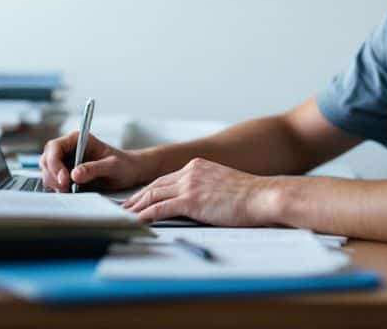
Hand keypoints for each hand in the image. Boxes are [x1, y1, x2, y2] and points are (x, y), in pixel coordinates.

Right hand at [39, 130, 152, 192]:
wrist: (130, 173)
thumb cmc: (124, 165)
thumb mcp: (112, 166)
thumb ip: (94, 169)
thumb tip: (75, 174)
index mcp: (77, 139)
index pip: (54, 148)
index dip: (55, 163)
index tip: (64, 179)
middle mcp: (68, 149)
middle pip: (47, 160)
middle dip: (53, 176)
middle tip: (66, 189)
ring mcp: (66, 162)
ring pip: (48, 172)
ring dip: (55, 184)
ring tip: (70, 191)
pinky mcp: (67, 175)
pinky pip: (55, 182)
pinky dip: (59, 188)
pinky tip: (70, 192)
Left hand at [122, 158, 281, 226]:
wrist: (263, 196)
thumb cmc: (251, 196)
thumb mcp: (225, 186)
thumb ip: (208, 190)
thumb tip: (202, 204)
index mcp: (198, 166)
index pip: (166, 179)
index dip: (150, 190)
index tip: (139, 198)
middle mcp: (191, 171)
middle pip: (155, 185)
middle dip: (137, 198)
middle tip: (123, 208)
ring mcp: (190, 184)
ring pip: (153, 195)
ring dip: (135, 207)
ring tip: (123, 216)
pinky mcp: (191, 200)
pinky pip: (160, 208)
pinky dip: (145, 215)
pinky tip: (135, 221)